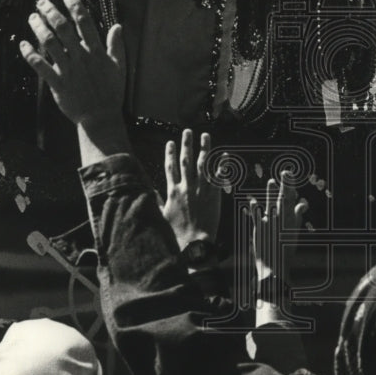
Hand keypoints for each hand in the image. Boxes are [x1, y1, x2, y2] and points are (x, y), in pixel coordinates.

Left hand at [19, 0, 125, 128]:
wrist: (100, 117)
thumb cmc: (111, 92)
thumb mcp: (120, 67)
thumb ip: (117, 46)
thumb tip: (118, 26)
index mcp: (96, 52)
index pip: (85, 23)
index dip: (75, 6)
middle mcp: (81, 58)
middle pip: (63, 29)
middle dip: (51, 12)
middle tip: (42, 2)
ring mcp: (68, 70)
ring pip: (50, 44)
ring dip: (39, 28)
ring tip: (32, 18)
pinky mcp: (57, 84)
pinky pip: (40, 66)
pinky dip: (30, 55)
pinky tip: (23, 45)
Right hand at [162, 130, 220, 249]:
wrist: (193, 243)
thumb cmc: (176, 233)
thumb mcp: (162, 216)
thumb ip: (158, 202)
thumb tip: (151, 193)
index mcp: (173, 191)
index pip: (170, 167)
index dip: (170, 154)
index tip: (170, 142)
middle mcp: (186, 187)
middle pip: (185, 161)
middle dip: (186, 144)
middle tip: (187, 131)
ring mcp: (200, 190)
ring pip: (202, 164)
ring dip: (204, 148)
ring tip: (205, 135)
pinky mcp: (214, 195)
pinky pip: (218, 177)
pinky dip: (221, 165)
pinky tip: (223, 154)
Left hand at [250, 173, 306, 281]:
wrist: (275, 265)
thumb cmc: (285, 248)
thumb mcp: (293, 231)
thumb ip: (296, 216)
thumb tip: (302, 204)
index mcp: (291, 219)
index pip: (293, 199)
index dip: (290, 185)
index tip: (288, 174)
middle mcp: (282, 219)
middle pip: (285, 199)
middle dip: (286, 185)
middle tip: (286, 173)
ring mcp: (271, 223)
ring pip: (272, 204)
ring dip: (272, 193)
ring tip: (272, 182)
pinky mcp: (260, 228)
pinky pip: (257, 216)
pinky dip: (255, 209)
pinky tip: (253, 201)